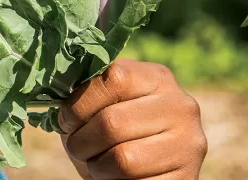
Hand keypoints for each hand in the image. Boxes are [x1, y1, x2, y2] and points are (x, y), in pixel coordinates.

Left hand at [59, 59, 206, 178]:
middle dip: (81, 141)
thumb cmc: (109, 133)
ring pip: (122, 158)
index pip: (113, 79)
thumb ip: (86, 92)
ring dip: (97, 166)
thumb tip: (59, 85)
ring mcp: (189, 143)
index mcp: (157, 78)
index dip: (78, 104)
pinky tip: (117, 177)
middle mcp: (181, 106)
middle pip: (112, 122)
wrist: (139, 170)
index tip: (67, 120)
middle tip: (78, 147)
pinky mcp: (187, 177)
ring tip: (98, 163)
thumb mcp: (100, 104)